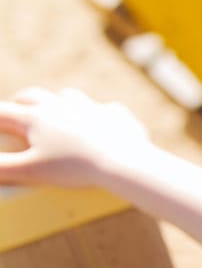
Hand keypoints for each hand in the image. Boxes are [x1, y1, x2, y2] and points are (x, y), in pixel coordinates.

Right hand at [0, 88, 153, 189]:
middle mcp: (60, 105)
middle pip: (32, 96)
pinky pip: (106, 109)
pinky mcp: (116, 115)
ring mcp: (90, 107)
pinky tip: (103, 121)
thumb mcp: (32, 171)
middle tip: (17, 109)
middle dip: (20, 102)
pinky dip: (100, 114)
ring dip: (58, 102)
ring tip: (57, 111)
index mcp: (35, 117)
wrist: (124, 162)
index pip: (2, 112)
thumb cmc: (74, 168)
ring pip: (67, 96)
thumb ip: (2, 167)